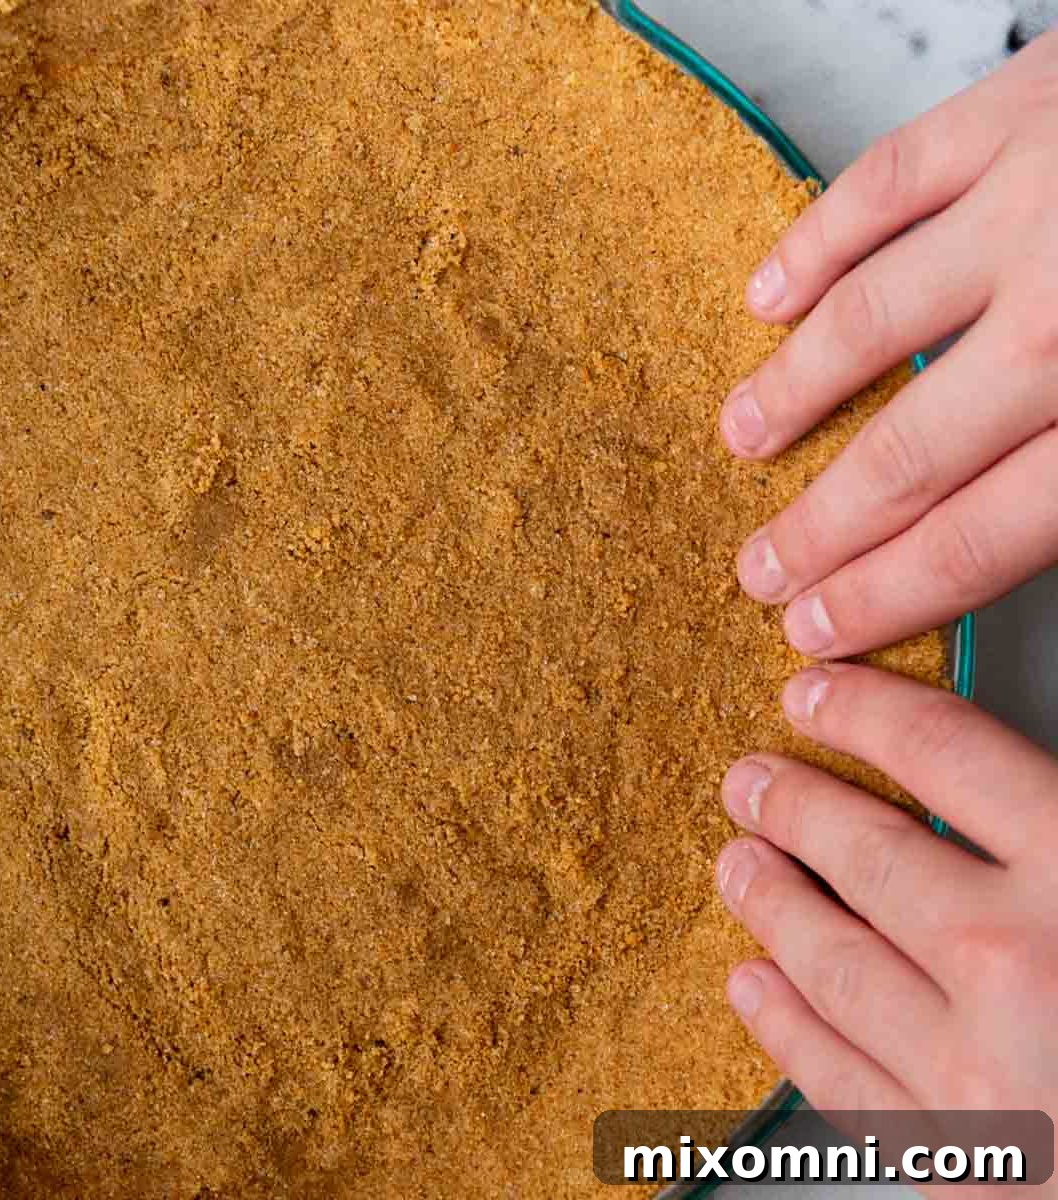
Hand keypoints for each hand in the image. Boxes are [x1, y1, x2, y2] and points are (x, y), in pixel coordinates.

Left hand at [717, 665, 1057, 1183]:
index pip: (944, 751)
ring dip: (770, 903)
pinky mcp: (957, 1163)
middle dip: (793, 807)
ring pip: (830, 958)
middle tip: (748, 783)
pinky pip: (840, 1077)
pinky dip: (785, 1023)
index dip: (866, 711)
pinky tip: (755, 984)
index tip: (817, 694)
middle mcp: (1018, 963)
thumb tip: (1014, 776)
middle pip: (865, 852)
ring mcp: (979, 1073)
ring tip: (737, 864)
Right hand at [721, 32, 1057, 657]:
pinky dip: (811, 246)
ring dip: (792, 391)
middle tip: (758, 567)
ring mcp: (1033, 204)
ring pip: (871, 320)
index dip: (883, 597)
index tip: (814, 627)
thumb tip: (1038, 542)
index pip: (977, 540)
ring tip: (741, 436)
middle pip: (906, 456)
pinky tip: (767, 296)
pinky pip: (883, 183)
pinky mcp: (1018, 108)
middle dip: (818, 528)